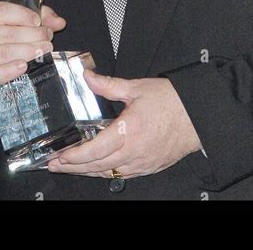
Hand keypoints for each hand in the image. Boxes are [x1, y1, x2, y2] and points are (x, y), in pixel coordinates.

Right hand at [0, 2, 65, 116]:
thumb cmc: (5, 46)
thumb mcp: (20, 27)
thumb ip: (41, 19)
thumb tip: (59, 22)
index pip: (1, 11)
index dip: (23, 15)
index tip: (38, 22)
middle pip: (6, 33)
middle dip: (32, 36)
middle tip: (47, 41)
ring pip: (2, 53)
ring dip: (26, 52)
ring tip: (42, 52)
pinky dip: (8, 71)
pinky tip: (22, 67)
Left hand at [47, 70, 201, 177]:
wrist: (198, 115)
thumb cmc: (172, 101)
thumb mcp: (137, 87)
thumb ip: (108, 85)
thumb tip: (88, 77)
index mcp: (128, 131)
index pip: (94, 150)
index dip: (73, 156)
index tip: (58, 155)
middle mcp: (133, 152)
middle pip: (96, 166)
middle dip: (72, 167)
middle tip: (54, 164)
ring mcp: (141, 162)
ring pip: (108, 173)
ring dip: (86, 172)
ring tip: (70, 168)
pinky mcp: (148, 167)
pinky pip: (122, 175)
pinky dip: (105, 172)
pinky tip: (96, 168)